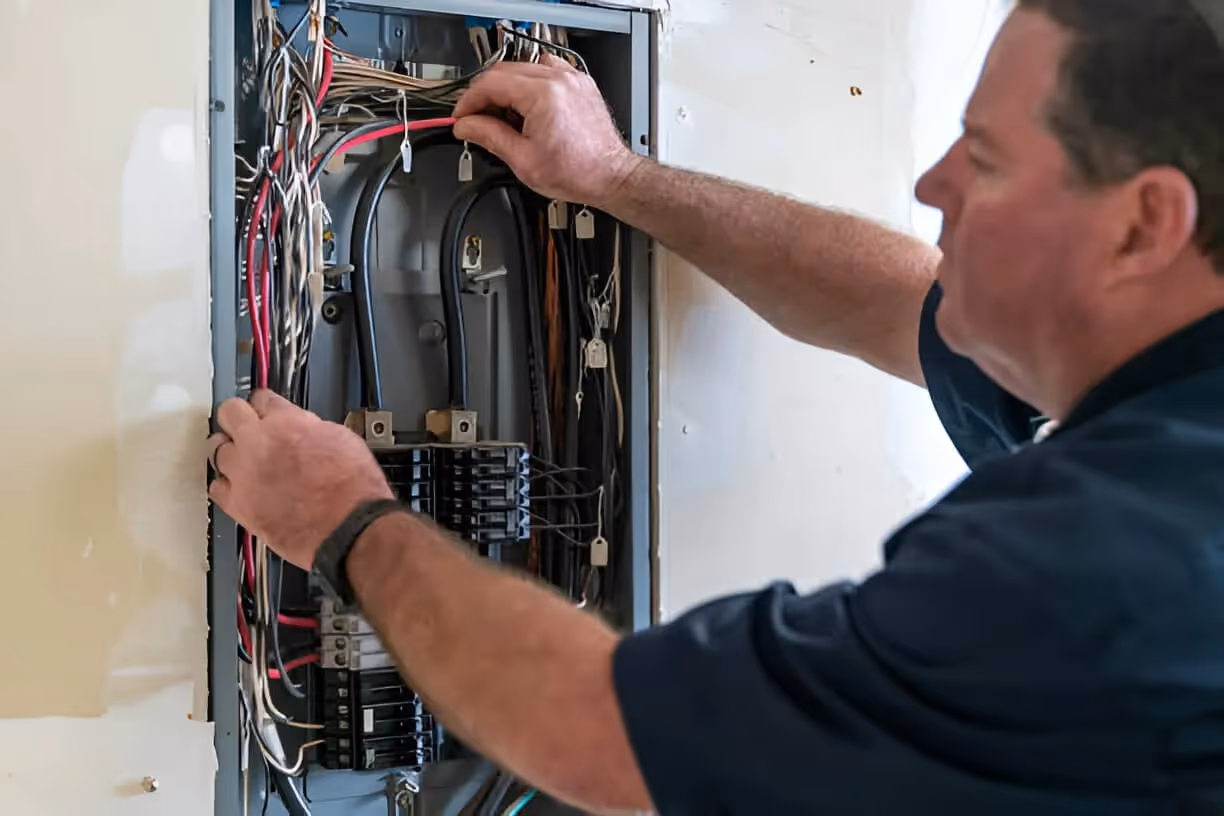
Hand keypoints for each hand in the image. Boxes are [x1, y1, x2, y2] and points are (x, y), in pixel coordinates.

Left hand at [207, 391, 392, 569]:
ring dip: (229, 450)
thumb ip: (311, 428)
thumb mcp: (341, 439)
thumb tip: (302, 428)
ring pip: (216, 448)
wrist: (348, 526)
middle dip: (238, 416)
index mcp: (286, 422)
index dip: (266, 403)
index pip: (262, 398)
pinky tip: (238, 487)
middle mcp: (258, 442)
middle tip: (246, 426)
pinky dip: (226, 485)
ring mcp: (243, 473)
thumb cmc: (352, 488)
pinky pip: (216, 486)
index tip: (265, 408)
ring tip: (241, 458)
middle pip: (229, 412)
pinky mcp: (236, 504)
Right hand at [452, 54, 642, 206]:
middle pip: (504, 72)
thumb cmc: (578, 172)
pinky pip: (546, 71)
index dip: (469, 101)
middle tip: (476, 120)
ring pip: (523, 68)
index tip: (462, 117)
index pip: (490, 84)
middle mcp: (559, 79)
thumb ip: (489, 137)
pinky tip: (528, 108)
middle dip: (485, 96)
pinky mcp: (579, 83)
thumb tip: (466, 126)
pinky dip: (530, 85)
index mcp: (543, 94)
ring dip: (506, 89)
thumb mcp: (523, 160)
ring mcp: (572, 78)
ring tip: (504, 118)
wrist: (610, 176)